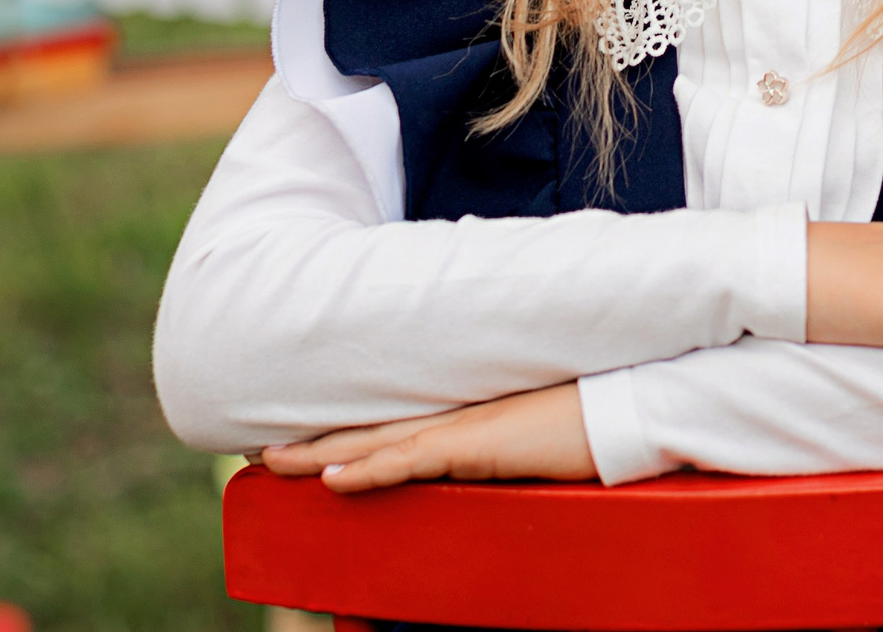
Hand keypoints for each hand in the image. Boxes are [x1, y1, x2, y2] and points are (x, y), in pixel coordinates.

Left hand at [257, 384, 596, 493]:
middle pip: (367, 422)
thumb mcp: (533, 416)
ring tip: (269, 461)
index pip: (389, 416)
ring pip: (375, 439)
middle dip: (309, 436)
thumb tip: (484, 435)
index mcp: (462, 404)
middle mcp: (453, 409)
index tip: (296, 429)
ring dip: (318, 452)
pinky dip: (369, 468)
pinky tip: (331, 478)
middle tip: (256, 444)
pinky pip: (411, 460)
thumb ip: (498, 423)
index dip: (340, 423)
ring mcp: (462, 425)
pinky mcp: (476, 445)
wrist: (626, 405)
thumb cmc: (591, 410)